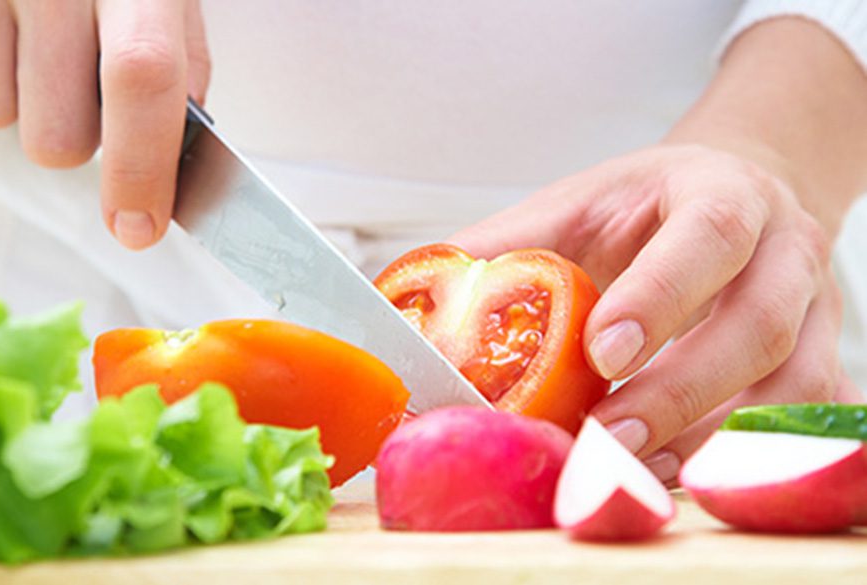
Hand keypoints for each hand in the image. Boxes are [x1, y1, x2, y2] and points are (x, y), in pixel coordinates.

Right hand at [0, 0, 210, 248]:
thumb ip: (181, 58)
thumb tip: (174, 154)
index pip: (142, 77)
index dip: (141, 167)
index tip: (139, 228)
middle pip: (61, 134)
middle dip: (83, 138)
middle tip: (88, 85)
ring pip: (3, 120)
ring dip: (33, 109)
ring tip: (48, 47)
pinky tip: (12, 36)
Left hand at [449, 144, 859, 481]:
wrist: (737, 200)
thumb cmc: (648, 207)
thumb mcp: (576, 206)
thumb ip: (505, 249)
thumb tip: (421, 307)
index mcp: (722, 193)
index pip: (709, 234)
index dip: (660, 297)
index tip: (600, 354)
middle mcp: (784, 248)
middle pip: (759, 324)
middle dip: (681, 390)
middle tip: (607, 436)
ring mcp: (817, 308)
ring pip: (795, 386)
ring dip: (712, 437)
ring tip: (633, 468)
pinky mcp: (823, 356)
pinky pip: (810, 419)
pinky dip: (747, 454)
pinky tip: (678, 470)